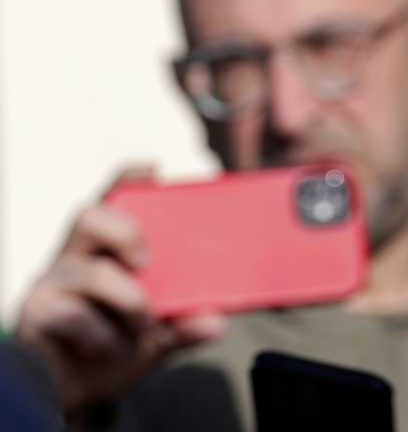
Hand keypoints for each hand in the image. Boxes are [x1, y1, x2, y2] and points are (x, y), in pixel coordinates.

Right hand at [14, 166, 225, 413]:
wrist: (79, 394)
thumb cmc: (120, 346)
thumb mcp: (160, 335)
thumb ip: (184, 324)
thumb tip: (216, 324)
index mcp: (107, 244)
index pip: (114, 196)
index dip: (129, 177)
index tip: (153, 168)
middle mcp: (76, 254)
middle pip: (90, 216)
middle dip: (125, 231)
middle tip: (148, 260)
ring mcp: (53, 282)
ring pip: (91, 271)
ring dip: (128, 300)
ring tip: (142, 327)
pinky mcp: (36, 314)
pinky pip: (72, 316)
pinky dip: (102, 335)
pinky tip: (110, 348)